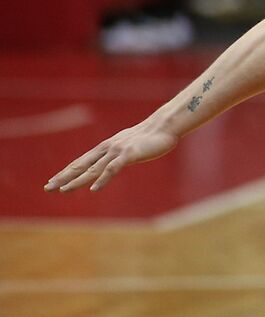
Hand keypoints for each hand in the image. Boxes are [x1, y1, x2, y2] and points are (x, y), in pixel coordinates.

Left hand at [45, 123, 177, 192]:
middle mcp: (107, 148)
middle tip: (47, 188)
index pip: (81, 161)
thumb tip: (115, 160)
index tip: (53, 181)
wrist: (165, 126)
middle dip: (63, 177)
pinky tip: (94, 189)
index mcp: (106, 147)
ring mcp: (117, 151)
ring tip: (63, 190)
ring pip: (92, 169)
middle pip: (80, 165)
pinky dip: (102, 179)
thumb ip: (119, 153)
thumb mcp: (130, 145)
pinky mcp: (128, 155)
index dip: (66, 171)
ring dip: (77, 180)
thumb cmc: (150, 136)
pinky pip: (112, 169)